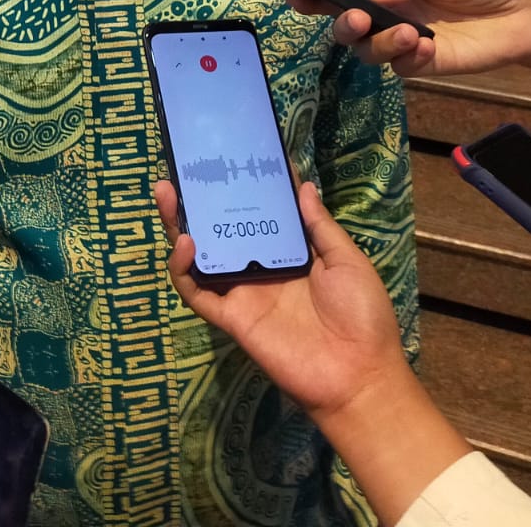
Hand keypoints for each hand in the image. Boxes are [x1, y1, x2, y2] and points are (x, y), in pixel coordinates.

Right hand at [154, 179, 406, 418]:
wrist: (359, 374)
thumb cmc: (362, 315)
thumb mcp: (347, 260)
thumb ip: (319, 225)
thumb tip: (301, 183)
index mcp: (287, 253)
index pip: (256, 214)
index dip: (241, 188)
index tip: (230, 156)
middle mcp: (258, 268)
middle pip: (218, 229)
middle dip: (197, 201)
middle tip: (180, 170)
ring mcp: (241, 292)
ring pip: (198, 256)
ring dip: (179, 225)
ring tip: (168, 193)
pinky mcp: (230, 317)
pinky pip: (197, 292)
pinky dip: (183, 269)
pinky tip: (186, 242)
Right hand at [284, 0, 530, 78]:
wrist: (525, 17)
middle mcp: (387, 18)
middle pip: (347, 27)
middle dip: (342, 24)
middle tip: (356, 18)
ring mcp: (403, 45)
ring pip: (369, 52)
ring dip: (381, 42)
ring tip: (410, 33)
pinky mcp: (424, 67)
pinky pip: (402, 67)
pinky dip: (410, 57)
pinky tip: (429, 46)